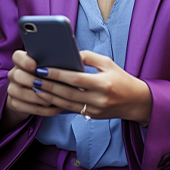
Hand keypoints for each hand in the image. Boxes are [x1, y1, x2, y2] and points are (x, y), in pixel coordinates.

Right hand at [2, 50, 63, 129]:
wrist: (31, 95)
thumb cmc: (46, 76)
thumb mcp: (48, 66)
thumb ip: (56, 61)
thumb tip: (77, 59)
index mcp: (21, 61)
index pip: (17, 56)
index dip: (25, 61)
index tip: (35, 66)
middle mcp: (14, 74)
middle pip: (17, 75)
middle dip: (33, 80)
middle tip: (47, 84)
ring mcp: (12, 89)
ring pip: (21, 93)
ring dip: (40, 97)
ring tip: (56, 98)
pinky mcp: (15, 104)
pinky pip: (29, 108)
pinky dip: (45, 110)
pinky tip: (58, 108)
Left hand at [30, 51, 151, 124]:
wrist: (135, 101)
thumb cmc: (120, 78)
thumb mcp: (108, 63)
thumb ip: (89, 57)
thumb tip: (70, 53)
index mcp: (103, 83)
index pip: (76, 79)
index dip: (58, 74)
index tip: (43, 69)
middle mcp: (98, 99)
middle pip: (68, 93)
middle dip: (49, 87)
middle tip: (34, 79)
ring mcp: (95, 110)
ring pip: (67, 105)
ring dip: (49, 97)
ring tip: (36, 88)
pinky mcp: (92, 116)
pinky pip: (71, 110)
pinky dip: (57, 104)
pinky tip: (47, 97)